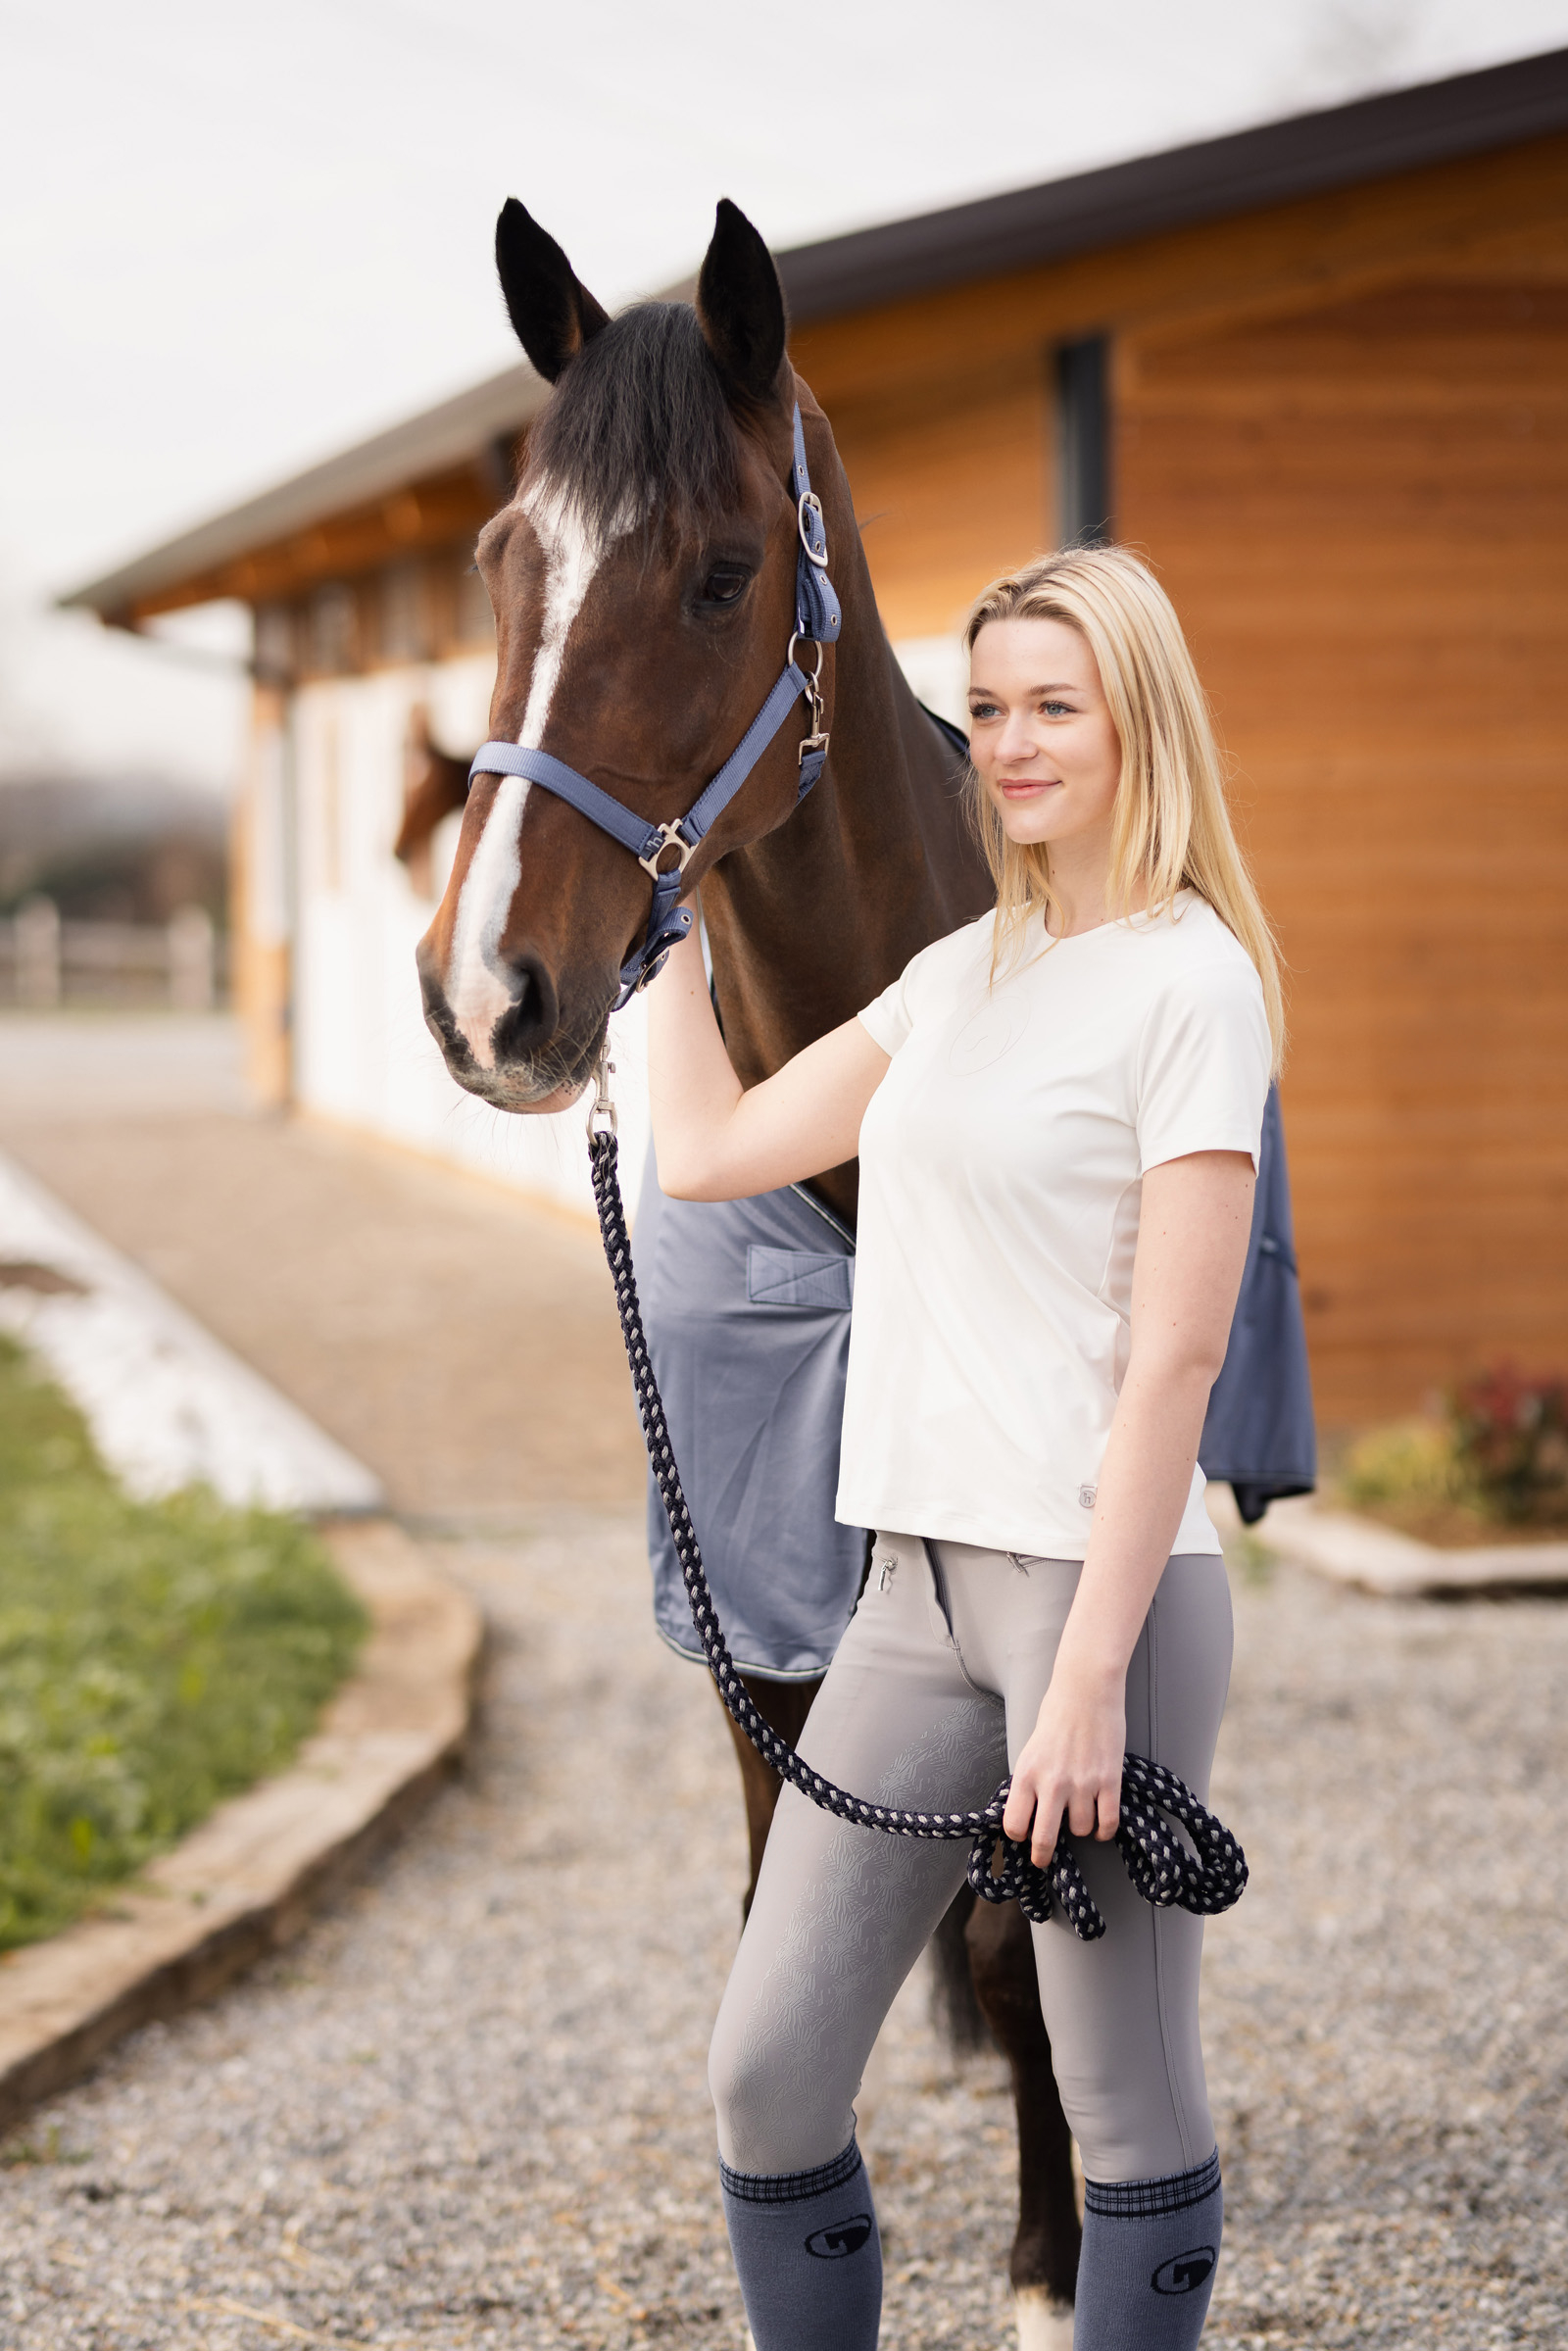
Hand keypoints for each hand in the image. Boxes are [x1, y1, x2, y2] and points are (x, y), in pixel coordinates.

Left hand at [1002, 1665, 1125, 1868]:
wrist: (1086, 1691)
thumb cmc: (1056, 1716)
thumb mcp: (1030, 1750)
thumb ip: (1030, 1782)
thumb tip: (1029, 1814)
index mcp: (1027, 1774)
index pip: (1014, 1825)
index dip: (1019, 1834)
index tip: (1024, 1834)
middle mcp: (1052, 1783)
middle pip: (1044, 1841)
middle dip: (1043, 1855)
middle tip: (1044, 1858)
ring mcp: (1083, 1784)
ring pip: (1081, 1830)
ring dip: (1081, 1827)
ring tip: (1080, 1813)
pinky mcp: (1109, 1781)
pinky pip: (1108, 1823)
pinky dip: (1105, 1831)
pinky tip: (1101, 1825)